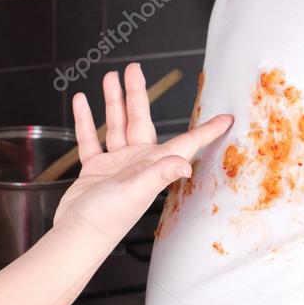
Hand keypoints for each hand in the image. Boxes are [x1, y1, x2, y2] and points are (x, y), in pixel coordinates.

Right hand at [54, 62, 233, 244]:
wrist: (77, 235)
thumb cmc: (107, 220)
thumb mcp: (135, 193)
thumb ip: (157, 175)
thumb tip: (184, 163)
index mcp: (153, 165)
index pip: (186, 142)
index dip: (207, 130)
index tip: (226, 118)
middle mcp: (137, 161)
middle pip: (140, 120)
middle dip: (137, 94)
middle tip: (135, 69)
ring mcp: (116, 164)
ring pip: (116, 125)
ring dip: (113, 102)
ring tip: (110, 78)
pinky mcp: (95, 169)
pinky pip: (91, 139)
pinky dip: (86, 121)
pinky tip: (82, 102)